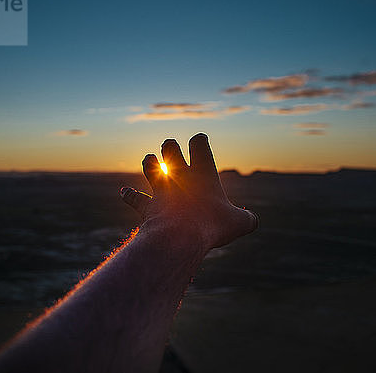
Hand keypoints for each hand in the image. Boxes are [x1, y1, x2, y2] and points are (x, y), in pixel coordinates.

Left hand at [120, 133, 257, 250]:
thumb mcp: (239, 223)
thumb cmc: (211, 225)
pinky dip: (130, 195)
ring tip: (149, 158)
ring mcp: (161, 190)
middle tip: (170, 146)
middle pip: (170, 150)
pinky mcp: (147, 206)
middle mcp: (179, 176)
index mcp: (203, 173)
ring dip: (150, 162)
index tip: (199, 139)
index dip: (199, 140)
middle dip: (170, 147)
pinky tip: (124, 192)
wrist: (178, 237)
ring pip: (151, 167)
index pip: (199, 145)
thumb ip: (247, 219)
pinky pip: (136, 198)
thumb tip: (251, 221)